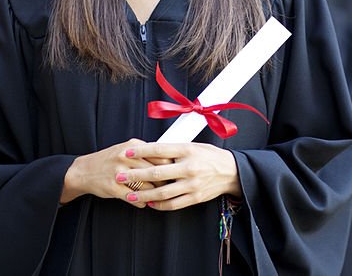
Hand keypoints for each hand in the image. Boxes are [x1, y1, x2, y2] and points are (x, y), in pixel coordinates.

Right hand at [61, 138, 167, 204]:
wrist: (84, 171)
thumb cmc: (110, 160)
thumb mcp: (127, 149)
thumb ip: (146, 152)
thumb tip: (170, 158)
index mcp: (133, 147)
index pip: (161, 155)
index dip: (171, 165)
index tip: (176, 172)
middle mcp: (126, 158)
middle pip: (156, 171)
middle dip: (166, 181)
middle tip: (171, 186)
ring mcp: (119, 173)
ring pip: (147, 186)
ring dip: (155, 194)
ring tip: (158, 196)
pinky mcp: (113, 188)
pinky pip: (134, 198)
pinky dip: (142, 202)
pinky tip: (144, 202)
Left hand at [117, 142, 241, 210]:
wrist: (232, 172)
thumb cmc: (210, 156)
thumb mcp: (193, 146)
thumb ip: (174, 149)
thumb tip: (152, 150)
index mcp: (188, 150)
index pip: (160, 149)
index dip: (141, 151)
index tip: (126, 153)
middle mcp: (189, 167)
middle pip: (157, 172)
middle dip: (136, 175)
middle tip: (119, 176)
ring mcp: (192, 184)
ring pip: (162, 192)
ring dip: (143, 194)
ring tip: (129, 194)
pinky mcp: (195, 197)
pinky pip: (173, 204)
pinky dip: (159, 205)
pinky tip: (149, 203)